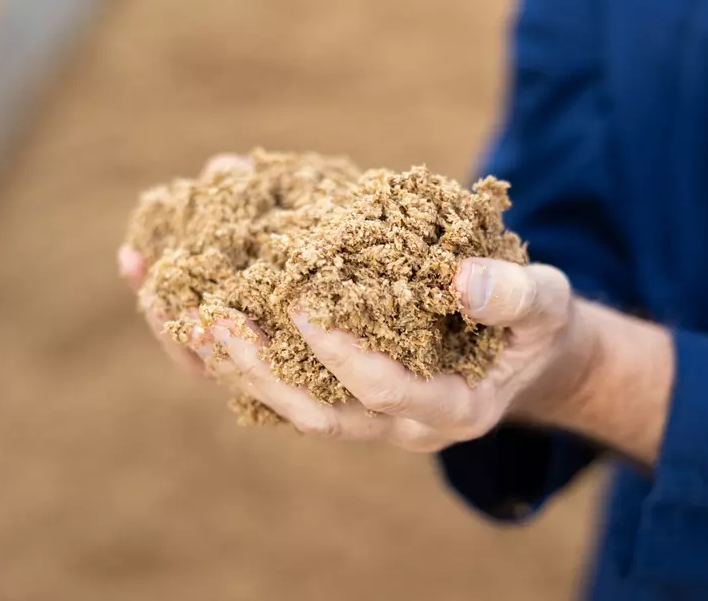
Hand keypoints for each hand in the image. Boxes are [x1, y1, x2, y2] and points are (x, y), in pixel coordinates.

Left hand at [120, 153, 672, 461]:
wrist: (516, 349)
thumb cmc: (533, 325)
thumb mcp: (546, 303)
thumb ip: (516, 296)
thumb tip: (464, 281)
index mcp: (447, 410)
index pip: (388, 394)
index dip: (345, 356)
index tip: (304, 306)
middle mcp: (391, 426)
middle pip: (310, 412)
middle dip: (255, 366)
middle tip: (210, 313)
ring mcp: (354, 410)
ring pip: (270, 397)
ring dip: (212, 350)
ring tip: (160, 289)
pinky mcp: (326, 385)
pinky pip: (263, 370)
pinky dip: (213, 334)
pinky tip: (170, 284)